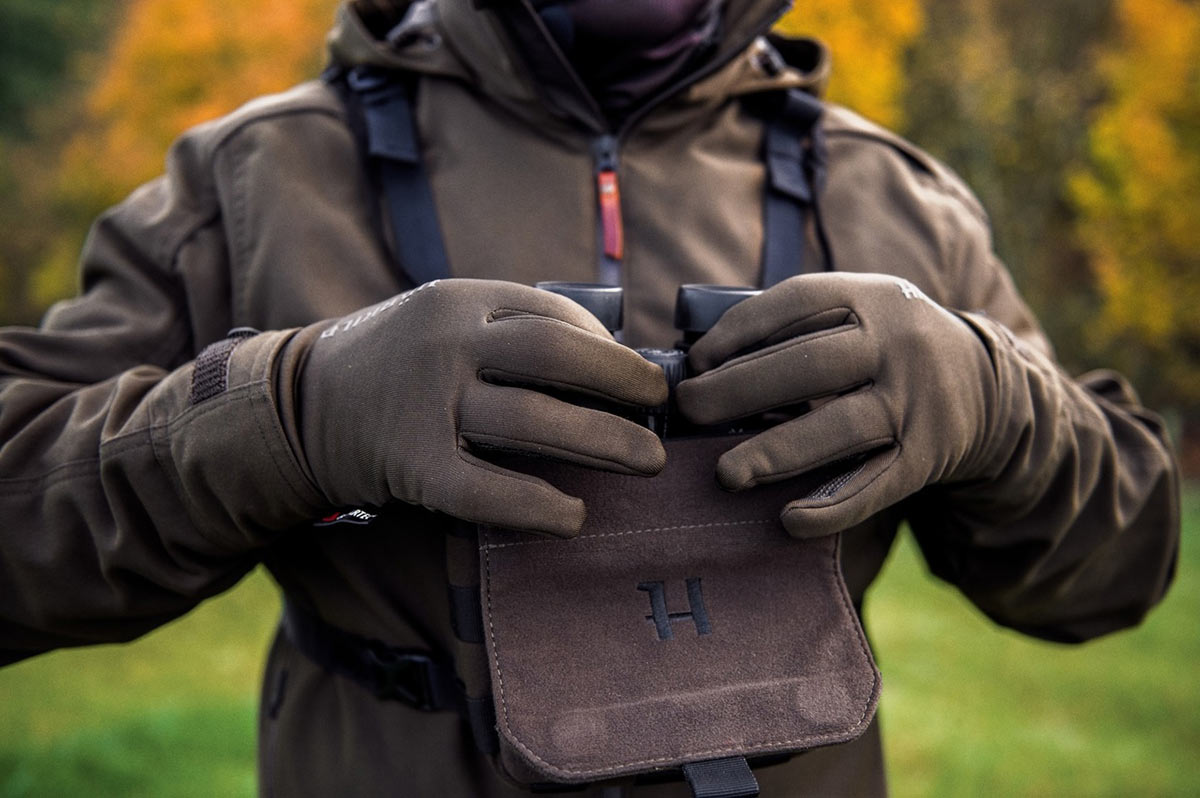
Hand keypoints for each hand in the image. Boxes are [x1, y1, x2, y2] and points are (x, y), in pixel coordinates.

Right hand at [287, 279, 667, 536]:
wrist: (302, 403)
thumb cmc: (398, 363)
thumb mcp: (446, 322)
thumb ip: (511, 332)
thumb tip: (613, 362)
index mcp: (460, 301)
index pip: (555, 316)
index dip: (609, 349)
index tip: (643, 379)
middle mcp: (444, 344)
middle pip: (555, 357)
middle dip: (622, 384)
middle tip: (662, 414)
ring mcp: (424, 404)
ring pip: (531, 422)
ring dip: (602, 442)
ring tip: (647, 462)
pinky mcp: (409, 465)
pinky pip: (485, 489)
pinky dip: (536, 506)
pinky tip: (574, 517)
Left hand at [676, 273, 1002, 537]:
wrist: (985, 383)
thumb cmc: (883, 346)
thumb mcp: (857, 312)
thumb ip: (794, 326)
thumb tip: (698, 362)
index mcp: (871, 297)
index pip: (798, 302)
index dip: (741, 329)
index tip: (695, 360)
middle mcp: (898, 345)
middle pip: (812, 365)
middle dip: (741, 388)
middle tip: (689, 409)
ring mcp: (917, 402)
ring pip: (842, 427)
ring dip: (778, 451)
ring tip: (725, 474)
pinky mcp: (928, 456)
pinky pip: (877, 486)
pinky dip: (833, 506)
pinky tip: (789, 520)